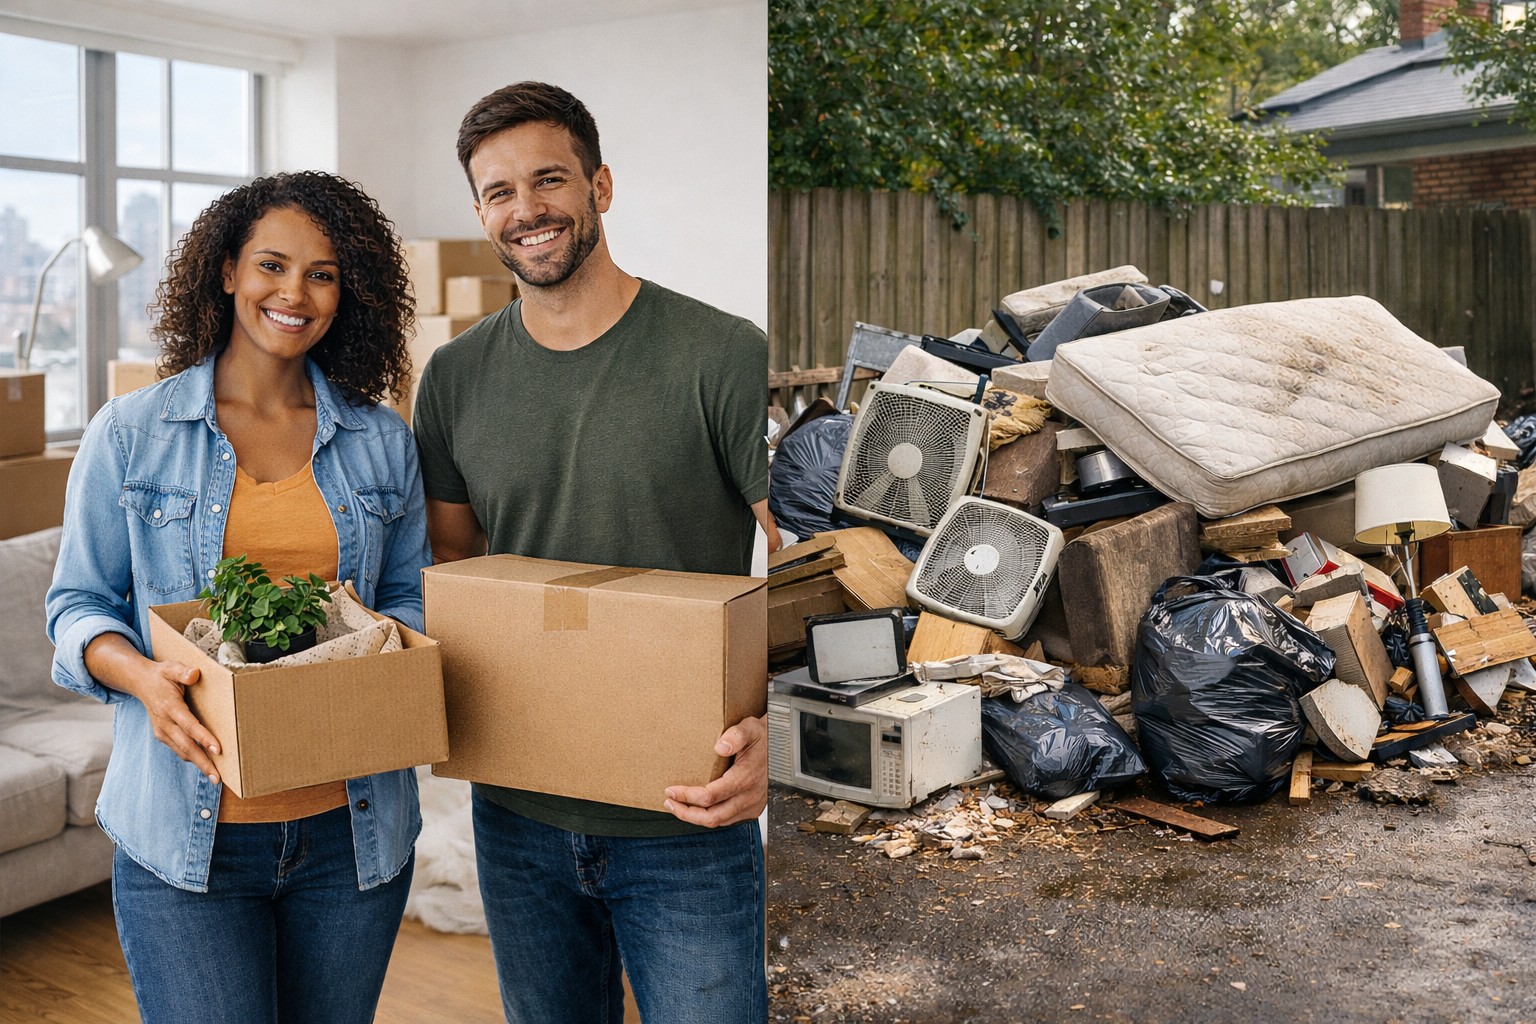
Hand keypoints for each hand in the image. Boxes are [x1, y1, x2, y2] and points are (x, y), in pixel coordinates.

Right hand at [135, 660, 220, 784]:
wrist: (141, 683)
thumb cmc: (162, 675)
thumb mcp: (171, 668)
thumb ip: (183, 672)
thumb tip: (194, 674)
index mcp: (170, 707)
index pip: (189, 725)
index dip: (203, 738)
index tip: (218, 750)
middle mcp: (165, 723)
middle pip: (186, 746)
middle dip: (203, 762)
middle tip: (217, 778)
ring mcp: (163, 731)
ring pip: (183, 751)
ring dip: (199, 765)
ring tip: (215, 777)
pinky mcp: (163, 736)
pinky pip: (179, 750)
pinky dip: (192, 759)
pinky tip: (205, 766)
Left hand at [663, 715, 766, 827]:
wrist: (784, 747)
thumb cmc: (764, 737)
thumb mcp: (751, 728)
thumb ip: (736, 735)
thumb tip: (719, 747)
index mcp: (746, 778)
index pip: (711, 796)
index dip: (688, 796)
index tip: (671, 790)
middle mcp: (750, 797)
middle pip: (712, 817)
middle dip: (686, 813)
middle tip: (669, 802)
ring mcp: (752, 806)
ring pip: (719, 822)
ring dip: (696, 817)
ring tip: (678, 806)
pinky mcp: (753, 809)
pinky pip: (728, 820)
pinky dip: (710, 816)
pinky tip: (698, 807)